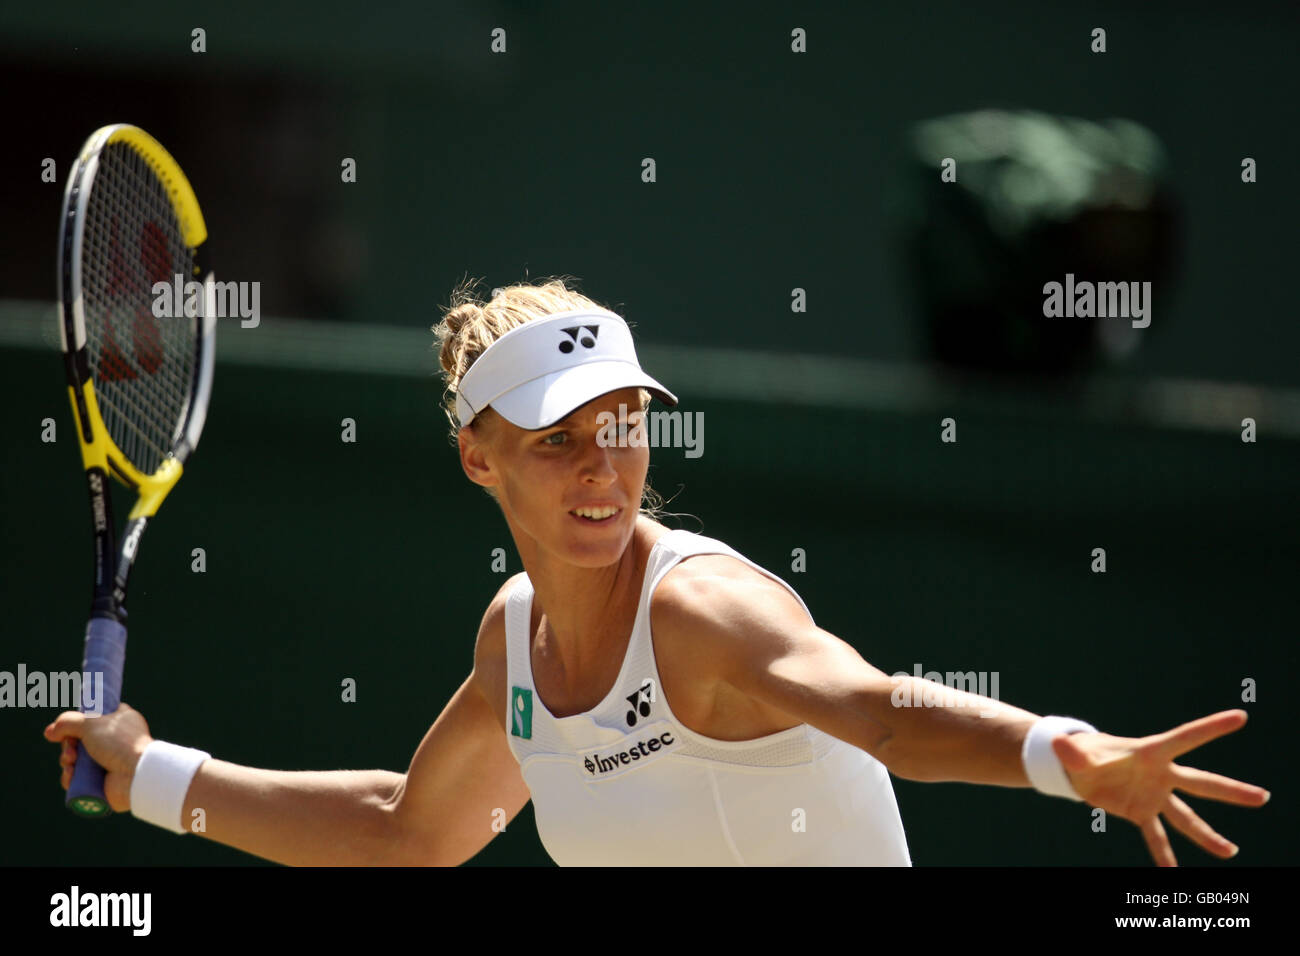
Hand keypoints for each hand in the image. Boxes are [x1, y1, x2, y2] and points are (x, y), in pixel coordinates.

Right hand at [44, 702, 153, 813]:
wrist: (136, 775)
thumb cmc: (119, 743)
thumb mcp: (91, 723)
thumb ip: (67, 722)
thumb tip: (50, 732)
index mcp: (120, 721)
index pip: (96, 717)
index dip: (80, 721)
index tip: (70, 726)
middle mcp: (115, 740)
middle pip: (80, 740)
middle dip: (69, 745)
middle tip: (71, 749)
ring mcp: (109, 762)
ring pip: (76, 760)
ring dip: (67, 761)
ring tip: (71, 762)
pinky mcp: (102, 781)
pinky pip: (78, 779)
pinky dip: (70, 777)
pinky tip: (70, 776)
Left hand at [1052, 709, 1268, 865]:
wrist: (1078, 768)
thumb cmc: (1084, 752)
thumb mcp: (1078, 752)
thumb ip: (1072, 751)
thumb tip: (1057, 744)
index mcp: (1150, 751)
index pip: (1186, 737)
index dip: (1212, 727)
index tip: (1241, 716)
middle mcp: (1160, 774)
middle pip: (1200, 782)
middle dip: (1231, 791)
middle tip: (1262, 797)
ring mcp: (1154, 795)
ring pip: (1186, 816)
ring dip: (1207, 835)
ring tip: (1230, 851)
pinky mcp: (1142, 812)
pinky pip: (1157, 836)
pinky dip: (1163, 855)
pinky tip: (1172, 874)